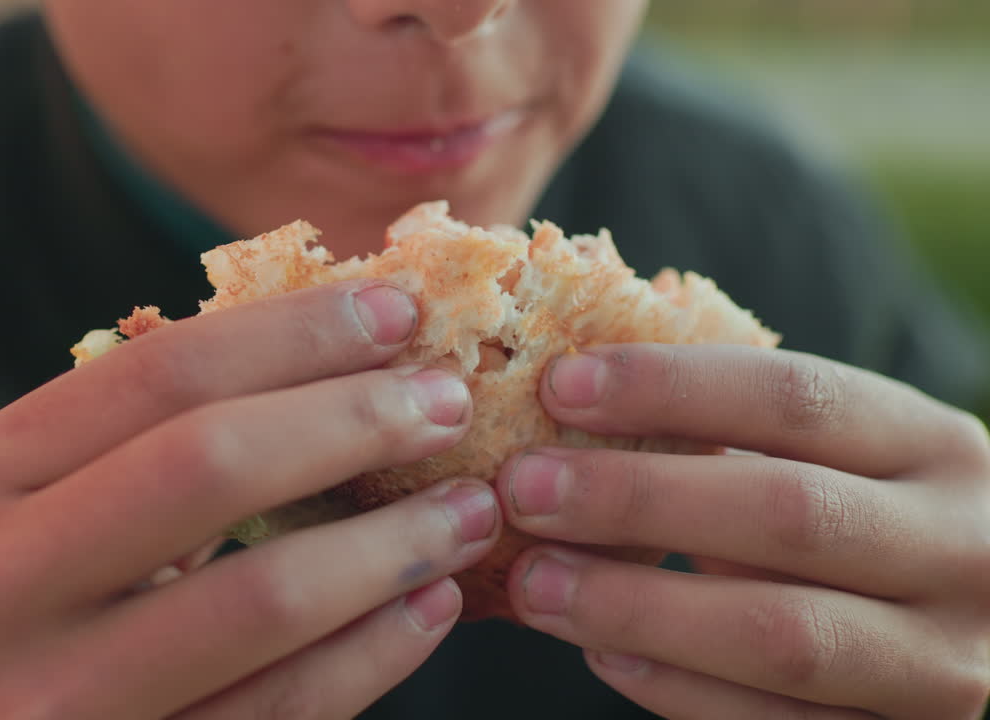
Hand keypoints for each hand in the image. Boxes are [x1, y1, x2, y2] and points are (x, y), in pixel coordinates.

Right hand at [0, 280, 500, 719]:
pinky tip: (428, 609)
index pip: (160, 374)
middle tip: (447, 405)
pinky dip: (373, 653)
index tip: (396, 313)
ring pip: (261, 597)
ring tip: (469, 511)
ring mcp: (53, 702)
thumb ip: (144, 436)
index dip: (295, 335)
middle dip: (353, 421)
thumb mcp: (36, 502)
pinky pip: (281, 710)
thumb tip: (341, 357)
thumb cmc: (16, 603)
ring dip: (392, 544)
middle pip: (210, 465)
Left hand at [495, 344, 989, 718]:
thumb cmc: (855, 516)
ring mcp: (942, 661)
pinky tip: (602, 655)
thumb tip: (568, 400)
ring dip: (639, 607)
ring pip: (782, 635)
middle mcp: (961, 550)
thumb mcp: (830, 460)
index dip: (671, 388)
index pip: (796, 399)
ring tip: (536, 583)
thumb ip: (732, 432)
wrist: (960, 623)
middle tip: (525, 488)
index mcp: (934, 447)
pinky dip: (678, 690)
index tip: (562, 387)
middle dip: (638, 499)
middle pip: (787, 514)